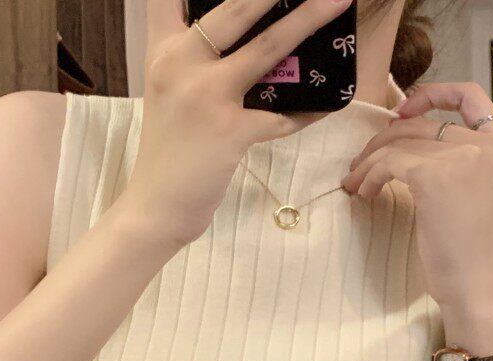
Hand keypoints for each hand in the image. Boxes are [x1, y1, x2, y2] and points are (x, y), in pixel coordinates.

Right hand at [120, 0, 354, 247]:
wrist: (155, 208)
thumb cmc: (168, 153)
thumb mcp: (167, 93)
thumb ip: (193, 61)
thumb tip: (238, 44)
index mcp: (164, 52)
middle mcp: (182, 63)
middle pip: (236, 7)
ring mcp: (207, 96)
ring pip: (268, 47)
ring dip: (308, 20)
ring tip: (337, 2)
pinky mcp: (231, 130)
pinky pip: (282, 115)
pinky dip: (307, 112)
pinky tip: (327, 104)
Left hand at [341, 81, 492, 311]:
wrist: (481, 290)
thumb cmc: (478, 258)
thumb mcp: (486, 198)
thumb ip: (469, 167)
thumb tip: (417, 152)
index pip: (472, 97)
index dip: (434, 95)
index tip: (403, 112)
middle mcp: (489, 145)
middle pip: (424, 124)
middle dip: (385, 139)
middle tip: (363, 162)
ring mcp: (463, 157)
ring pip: (401, 142)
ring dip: (370, 162)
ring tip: (357, 183)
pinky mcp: (434, 176)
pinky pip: (389, 163)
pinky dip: (369, 176)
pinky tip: (364, 195)